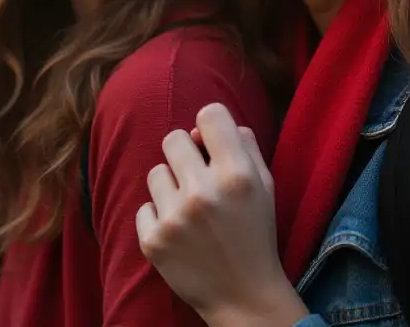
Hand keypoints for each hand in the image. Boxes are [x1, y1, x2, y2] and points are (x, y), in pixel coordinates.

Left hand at [137, 104, 307, 326]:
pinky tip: (179, 233)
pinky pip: (144, 206)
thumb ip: (243, 145)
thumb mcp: (264, 186)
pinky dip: (158, 217)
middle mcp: (203, 191)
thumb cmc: (255, 234)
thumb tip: (204, 124)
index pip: (209, 114)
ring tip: (189, 209)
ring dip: (170, 186)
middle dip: (185, 154)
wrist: (243, 296)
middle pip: (173, 137)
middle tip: (197, 178)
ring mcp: (175, 217)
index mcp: (236, 174)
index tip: (212, 143)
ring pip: (155, 172)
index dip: (210, 125)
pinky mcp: (153, 240)